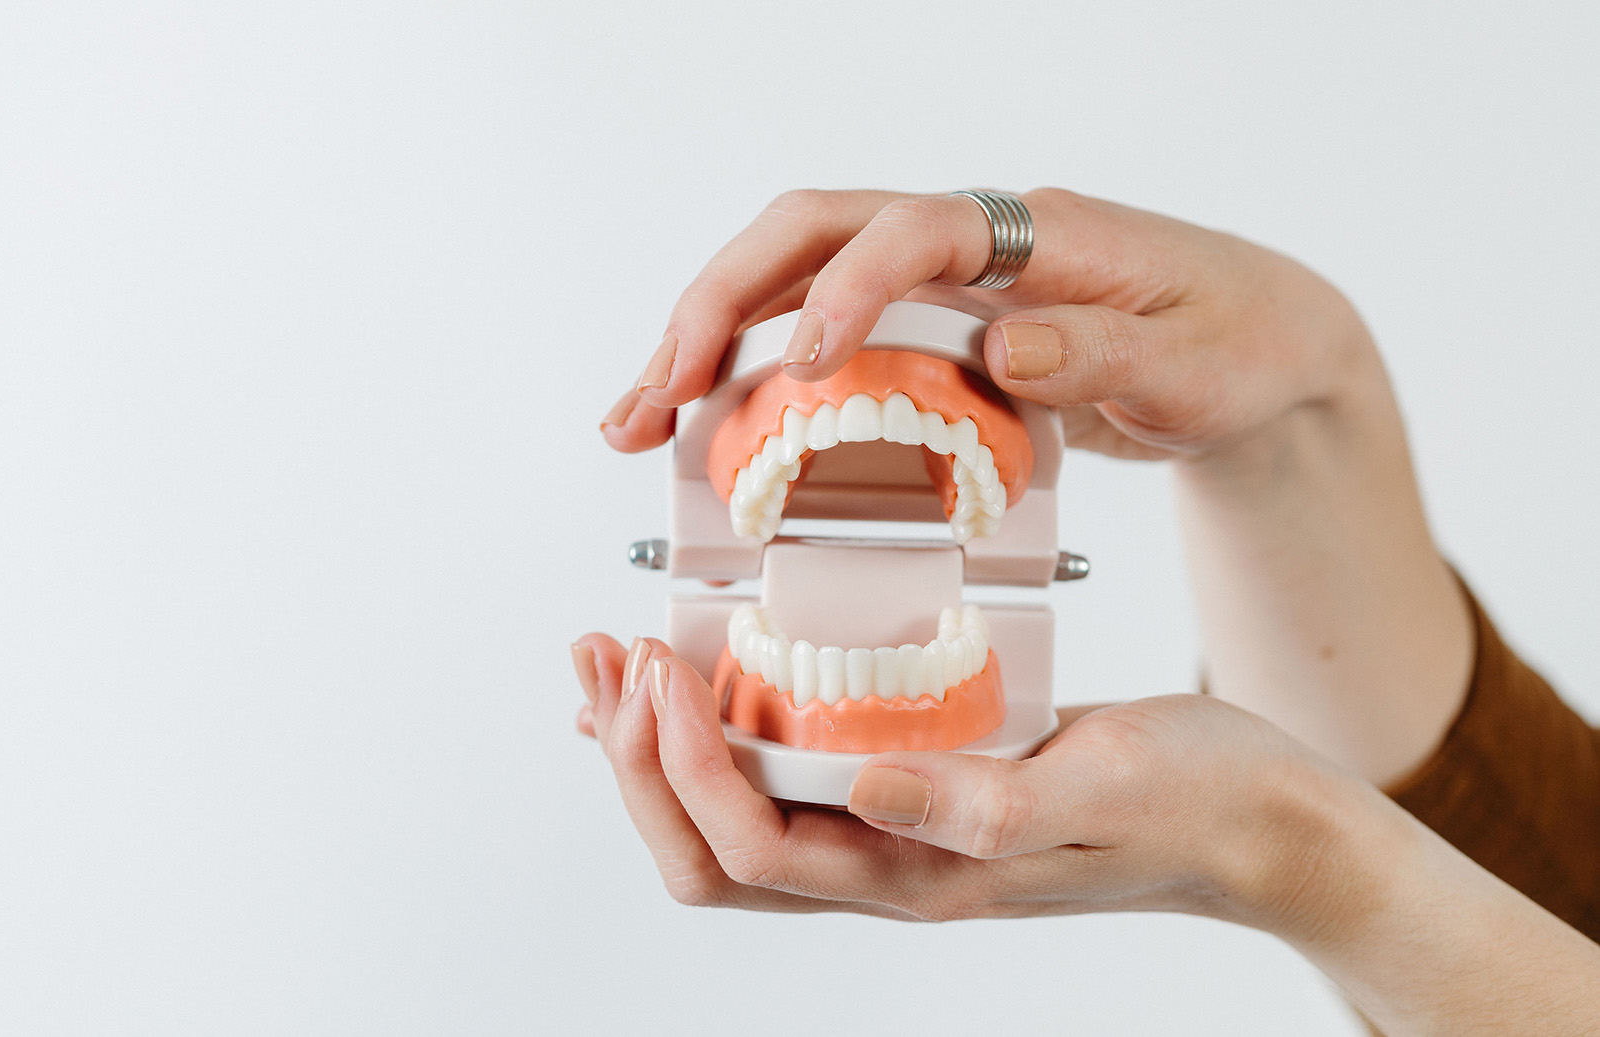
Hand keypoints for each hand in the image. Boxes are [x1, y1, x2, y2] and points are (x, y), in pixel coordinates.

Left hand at [568, 636, 1599, 1031]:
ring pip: (730, 826)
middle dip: (635, 763)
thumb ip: (986, 800)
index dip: (680, 767)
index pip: (750, 850)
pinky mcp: (910, 793)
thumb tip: (865, 789)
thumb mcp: (1105, 784)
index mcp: (920, 876)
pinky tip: (695, 675)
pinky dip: (714, 735)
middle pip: (708, 856)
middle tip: (607, 655)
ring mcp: (894, 838)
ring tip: (617, 658)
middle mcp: (887, 868)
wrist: (1265, 822)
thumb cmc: (1200, 799)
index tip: (659, 662)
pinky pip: (780, 784)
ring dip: (656, 750)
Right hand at [599, 188, 1372, 462]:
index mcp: (1032, 231)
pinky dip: (742, 380)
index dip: (849, 286)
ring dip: (700, 343)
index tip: (803, 363)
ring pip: (786, 281)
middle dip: (715, 306)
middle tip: (652, 397)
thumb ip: (1107, 357)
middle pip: (807, 234)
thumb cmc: (1233, 347)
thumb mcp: (1196, 366)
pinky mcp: (917, 329)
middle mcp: (962, 240)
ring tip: (632, 421)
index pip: (916, 227)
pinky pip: (807, 336)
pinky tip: (697, 434)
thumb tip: (1006, 349)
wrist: (1251, 348)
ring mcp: (931, 282)